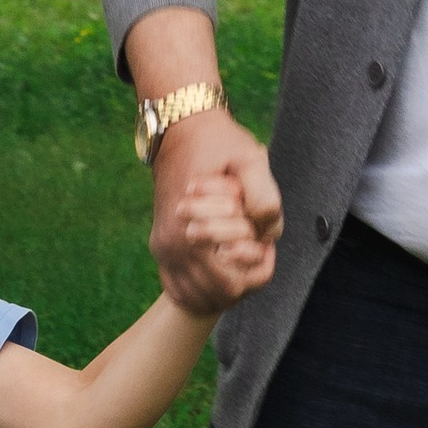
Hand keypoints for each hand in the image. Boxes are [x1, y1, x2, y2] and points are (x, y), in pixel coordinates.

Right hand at [149, 109, 281, 313]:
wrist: (180, 129)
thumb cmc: (219, 144)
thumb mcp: (251, 159)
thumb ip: (264, 195)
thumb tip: (267, 232)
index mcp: (191, 232)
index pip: (232, 286)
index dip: (259, 271)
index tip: (266, 243)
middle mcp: (172, 248)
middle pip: (217, 297)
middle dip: (244, 280)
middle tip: (255, 247)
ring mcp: (163, 250)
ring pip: (198, 298)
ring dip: (224, 286)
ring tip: (239, 255)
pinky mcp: (160, 247)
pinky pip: (179, 289)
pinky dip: (202, 288)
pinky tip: (219, 265)